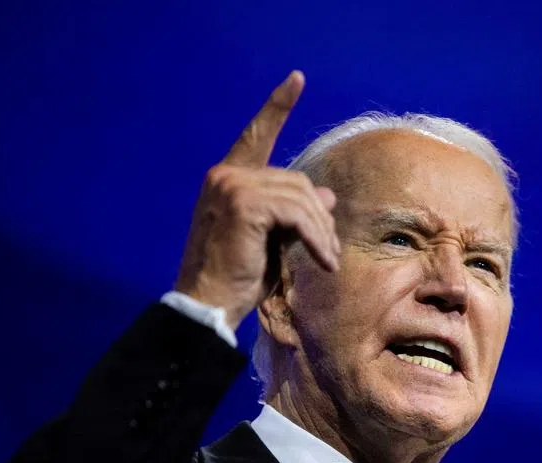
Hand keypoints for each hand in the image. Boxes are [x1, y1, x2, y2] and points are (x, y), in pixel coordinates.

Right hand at [174, 71, 340, 329]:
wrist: (210, 303)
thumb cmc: (238, 277)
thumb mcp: (274, 240)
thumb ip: (295, 213)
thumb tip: (326, 195)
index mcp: (228, 179)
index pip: (257, 136)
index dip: (277, 107)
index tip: (296, 79)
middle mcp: (226, 175)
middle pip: (296, 180)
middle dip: (319, 216)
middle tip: (330, 251)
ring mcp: (233, 186)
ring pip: (301, 197)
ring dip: (321, 232)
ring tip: (328, 260)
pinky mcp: (244, 203)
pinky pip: (298, 214)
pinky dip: (316, 239)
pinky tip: (323, 261)